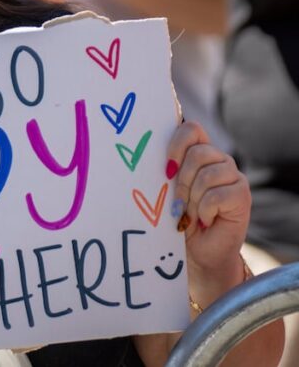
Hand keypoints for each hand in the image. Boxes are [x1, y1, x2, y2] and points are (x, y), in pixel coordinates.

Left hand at [168, 121, 250, 306]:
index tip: (166, 169)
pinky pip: (218, 195)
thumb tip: (138, 151)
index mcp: (198, 153)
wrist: (197, 252)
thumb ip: (162, 169)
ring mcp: (233, 176)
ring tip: (191, 212)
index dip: (176, 145)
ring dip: (193, 198)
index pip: (191, 129)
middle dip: (182, 180)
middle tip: (179, 201)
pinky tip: (205, 219)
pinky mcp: (243, 194)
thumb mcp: (164, 190)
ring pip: (208, 174)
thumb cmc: (176, 218)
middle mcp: (218, 160)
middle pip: (199, 152)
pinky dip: (204, 210)